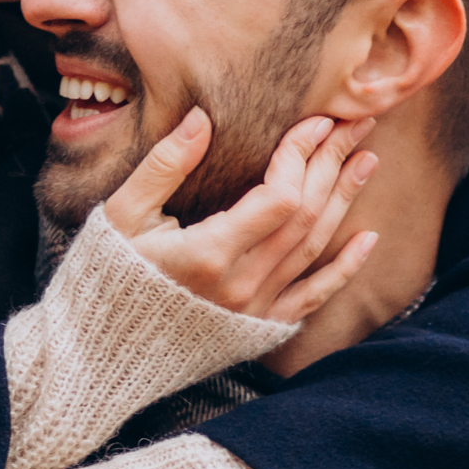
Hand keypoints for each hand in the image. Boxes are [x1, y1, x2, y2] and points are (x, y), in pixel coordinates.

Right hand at [104, 108, 380, 322]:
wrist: (101, 351)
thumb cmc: (107, 276)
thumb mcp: (123, 215)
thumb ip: (164, 165)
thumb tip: (201, 118)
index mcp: (207, 254)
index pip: (279, 197)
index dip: (302, 155)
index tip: (316, 122)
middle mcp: (240, 285)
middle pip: (305, 216)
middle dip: (332, 164)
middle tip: (356, 126)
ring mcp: (253, 310)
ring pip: (313, 248)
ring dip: (343, 202)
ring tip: (366, 161)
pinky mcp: (258, 327)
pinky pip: (312, 298)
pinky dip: (343, 269)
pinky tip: (367, 239)